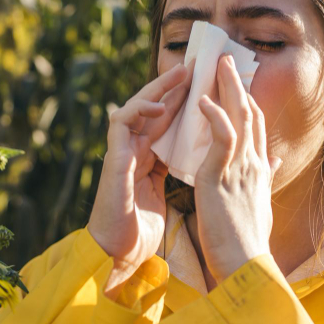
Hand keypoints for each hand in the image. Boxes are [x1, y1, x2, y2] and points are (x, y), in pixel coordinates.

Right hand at [87, 57, 194, 297]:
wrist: (121, 257)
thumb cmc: (143, 232)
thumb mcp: (171, 195)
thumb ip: (180, 173)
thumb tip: (207, 162)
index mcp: (150, 159)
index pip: (170, 122)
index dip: (187, 102)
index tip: (209, 84)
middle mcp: (135, 151)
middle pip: (155, 109)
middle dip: (175, 87)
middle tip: (197, 66)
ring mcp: (122, 153)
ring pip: (136, 108)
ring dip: (157, 89)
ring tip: (180, 75)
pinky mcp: (114, 159)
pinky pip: (120, 124)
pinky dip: (137, 110)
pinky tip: (157, 105)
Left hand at [193, 53, 281, 282]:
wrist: (245, 265)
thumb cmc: (248, 241)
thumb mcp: (260, 204)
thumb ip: (264, 178)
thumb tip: (273, 160)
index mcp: (259, 170)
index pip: (255, 126)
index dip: (247, 100)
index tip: (239, 81)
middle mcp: (253, 163)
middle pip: (249, 113)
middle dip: (238, 84)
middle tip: (227, 60)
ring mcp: (240, 168)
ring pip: (238, 117)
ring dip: (227, 87)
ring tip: (217, 65)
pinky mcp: (222, 176)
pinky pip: (223, 137)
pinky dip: (215, 115)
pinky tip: (205, 100)